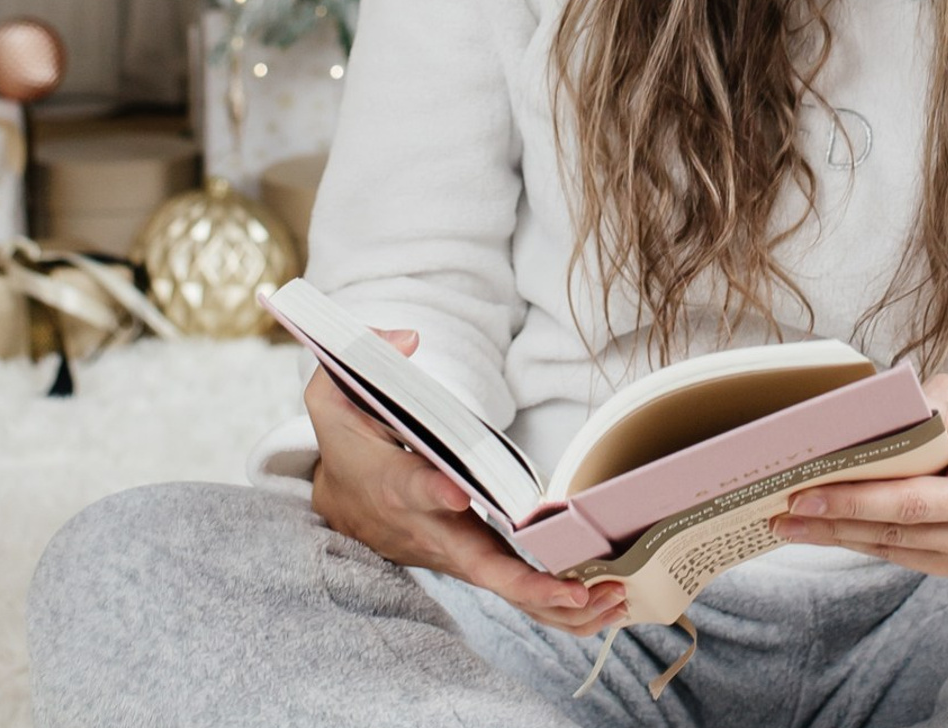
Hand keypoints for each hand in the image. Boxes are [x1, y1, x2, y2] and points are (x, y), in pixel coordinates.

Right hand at [306, 329, 627, 636]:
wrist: (339, 501)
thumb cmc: (347, 443)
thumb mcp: (334, 394)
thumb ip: (362, 357)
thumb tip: (409, 340)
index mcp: (396, 484)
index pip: (415, 489)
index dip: (435, 492)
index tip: (459, 492)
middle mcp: (430, 528)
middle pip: (478, 565)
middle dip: (526, 582)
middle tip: (575, 588)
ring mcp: (452, 552)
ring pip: (504, 590)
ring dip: (556, 604)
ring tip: (612, 600)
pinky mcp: (470, 561)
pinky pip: (512, 591)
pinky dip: (554, 606)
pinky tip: (601, 608)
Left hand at [767, 378, 947, 577]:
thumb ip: (927, 397)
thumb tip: (866, 410)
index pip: (930, 442)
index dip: (881, 448)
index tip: (828, 452)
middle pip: (908, 506)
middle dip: (845, 506)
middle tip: (795, 500)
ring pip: (897, 539)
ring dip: (838, 533)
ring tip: (789, 523)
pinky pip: (902, 555)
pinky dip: (859, 543)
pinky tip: (823, 533)